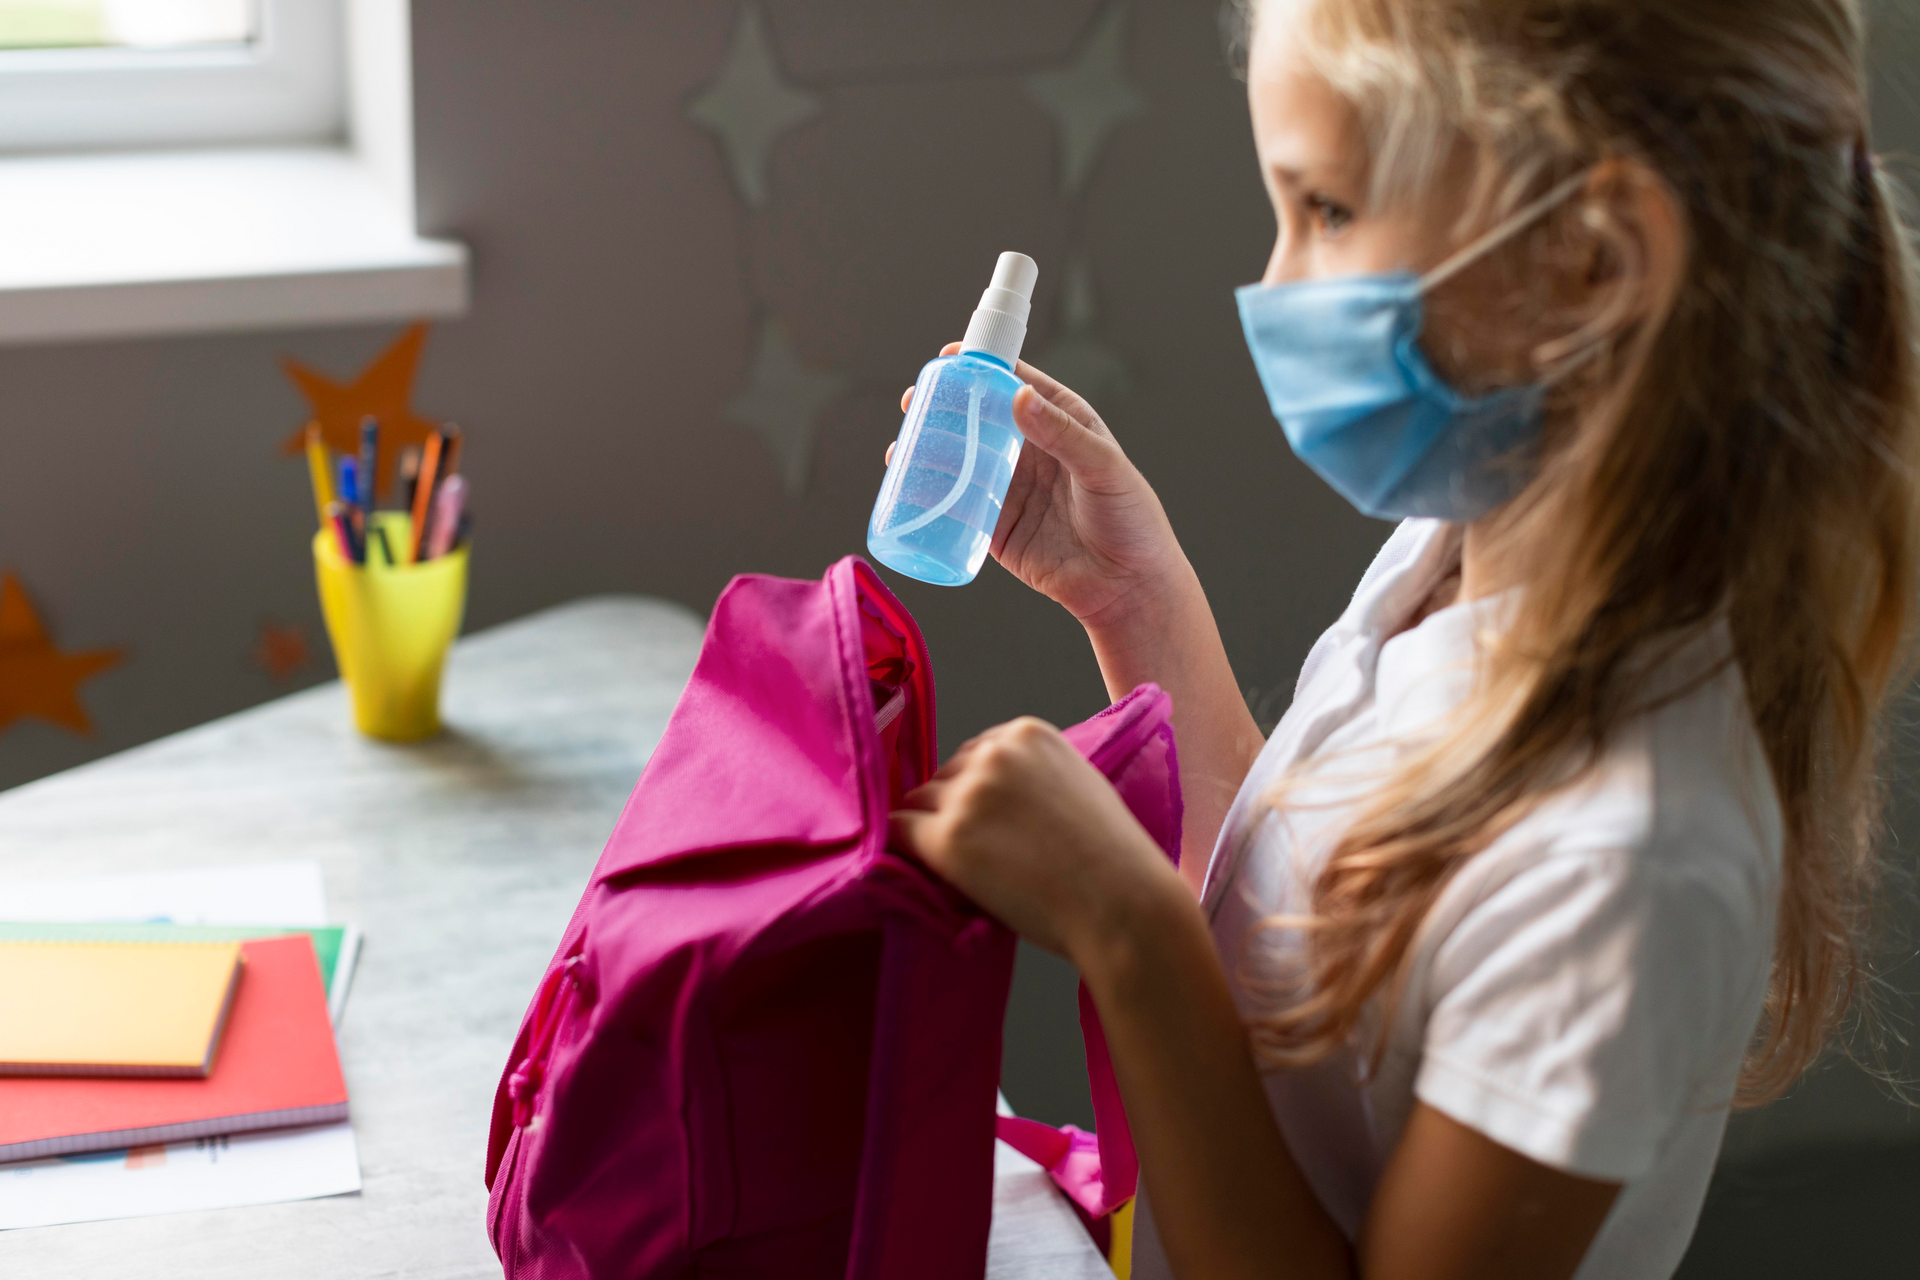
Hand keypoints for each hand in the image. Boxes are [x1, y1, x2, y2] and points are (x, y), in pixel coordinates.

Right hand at [888, 345, 1186, 630]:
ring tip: (901, 447)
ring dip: (928, 450)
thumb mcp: (1103, 467)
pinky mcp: (997, 528)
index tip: (949, 358)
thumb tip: (1019, 396)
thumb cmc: (1131, 521)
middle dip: (941, 408)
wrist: (1127, 589)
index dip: (981, 367)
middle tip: (913, 403)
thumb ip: (1062, 433)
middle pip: (977, 419)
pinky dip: (931, 496)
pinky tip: (907, 489)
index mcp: (1062, 422)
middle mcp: (1032, 451)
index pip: (1016, 383)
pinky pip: (957, 507)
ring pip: (961, 461)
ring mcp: (1012, 489)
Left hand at [889, 716, 1183, 961]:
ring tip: (969, 871)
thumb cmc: (1113, 860)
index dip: (979, 791)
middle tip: (985, 854)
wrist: (1123, 904)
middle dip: (954, 810)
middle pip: (944, 776)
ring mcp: (967, 796)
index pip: (975, 753)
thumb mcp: (1080, 786)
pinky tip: (918, 870)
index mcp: (1028, 734)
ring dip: (932, 832)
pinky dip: (901, 850)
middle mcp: (993, 754)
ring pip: (918, 804)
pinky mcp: (946, 839)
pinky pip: (896, 832)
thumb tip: (992, 795)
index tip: (994, 822)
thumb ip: (1034, 776)